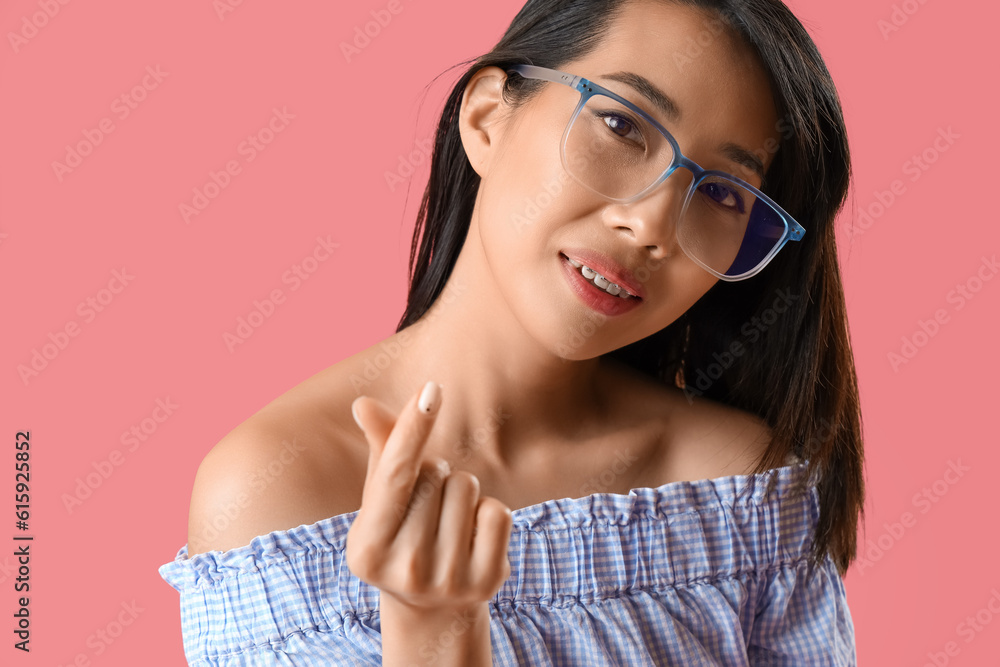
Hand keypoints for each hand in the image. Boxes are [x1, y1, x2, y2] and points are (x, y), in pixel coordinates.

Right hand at [345, 381, 513, 614]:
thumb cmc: (402, 535)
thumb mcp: (383, 501)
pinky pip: (498, 512)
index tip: (432, 389)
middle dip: (435, 474)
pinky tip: (472, 536)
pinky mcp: (486, 584)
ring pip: (468, 487)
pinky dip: (488, 511)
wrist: (432, 608)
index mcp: (366, 548)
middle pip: (436, 474)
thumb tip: (363, 404)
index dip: (413, 428)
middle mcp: (404, 570)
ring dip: (461, 491)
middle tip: (426, 508)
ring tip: (447, 522)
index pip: (394, 475)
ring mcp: (447, 581)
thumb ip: (381, 452)